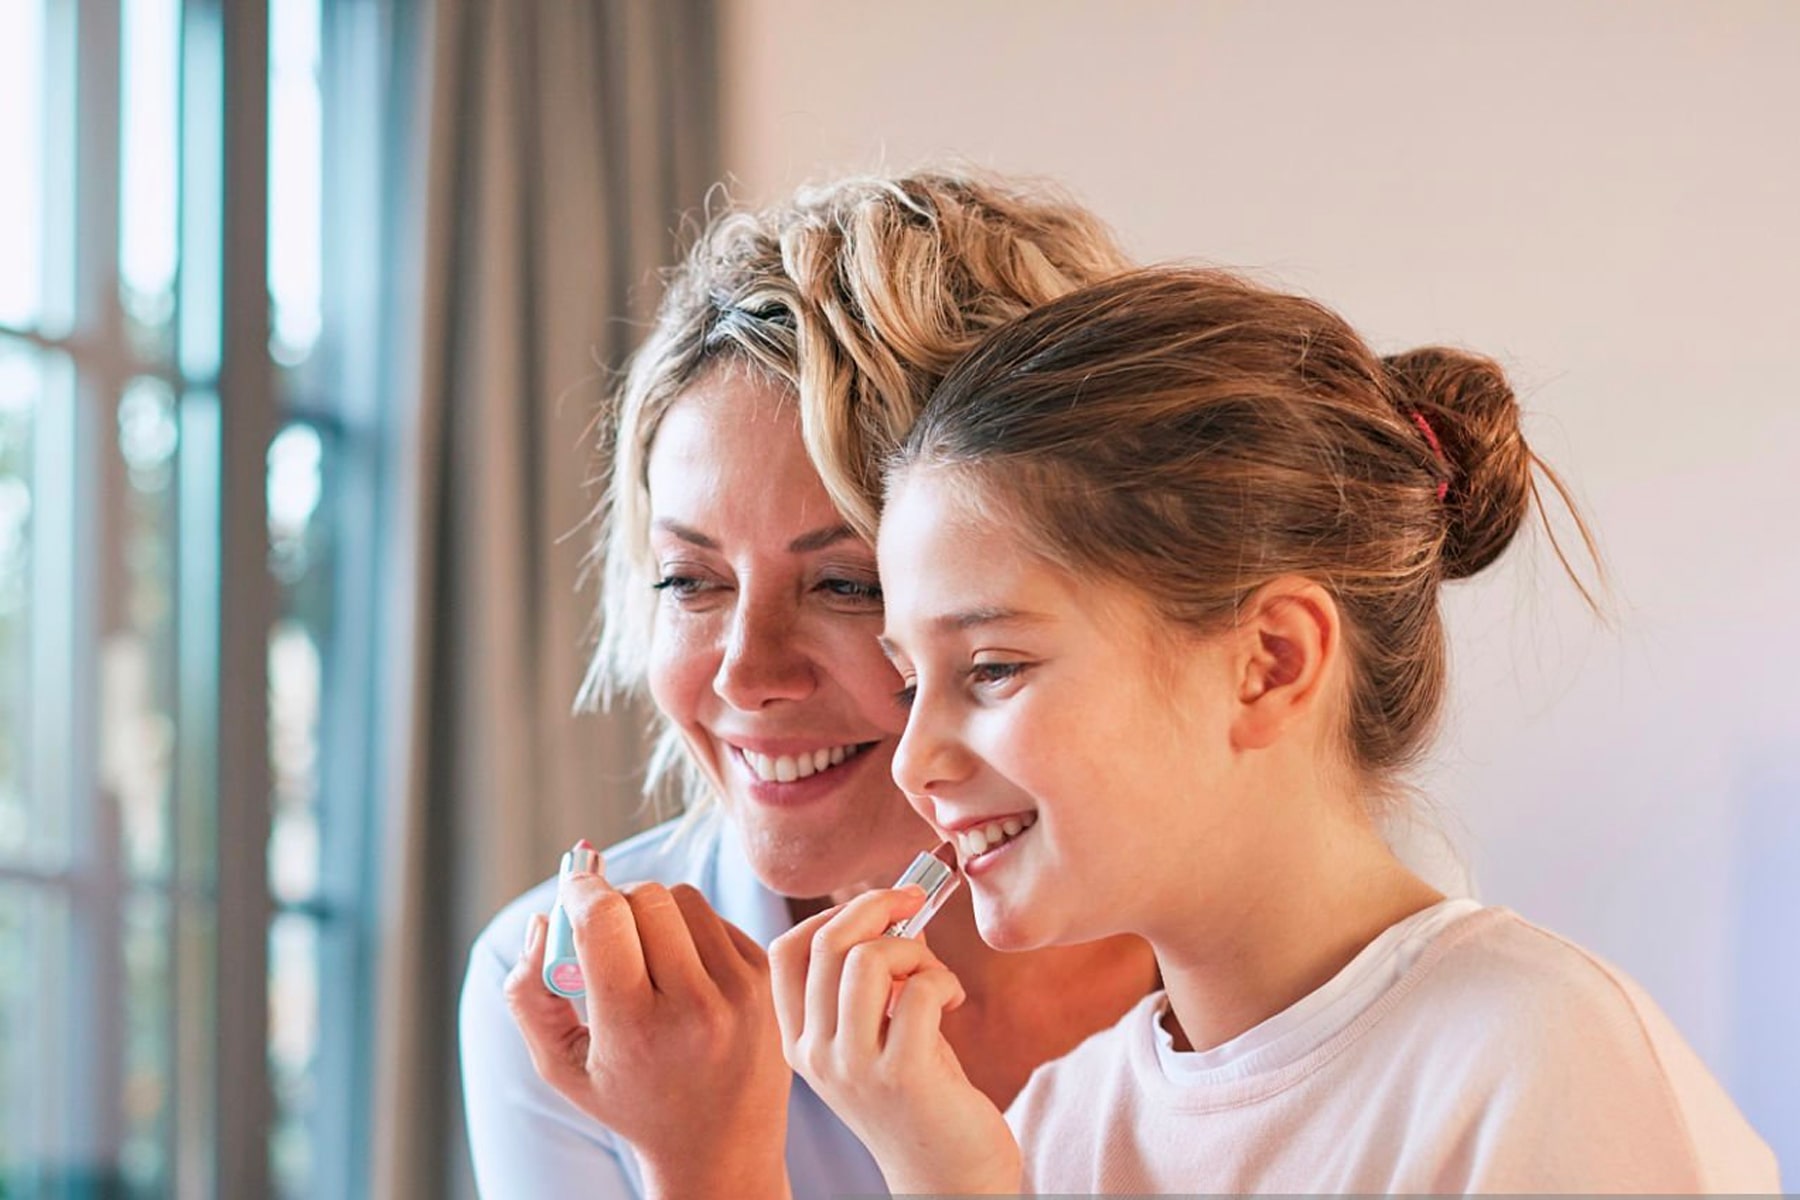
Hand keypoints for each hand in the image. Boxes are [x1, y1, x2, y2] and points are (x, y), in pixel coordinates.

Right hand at [506, 853, 791, 1199]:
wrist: (721, 1146)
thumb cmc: (629, 1101)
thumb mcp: (561, 1065)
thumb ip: (528, 994)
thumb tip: (543, 918)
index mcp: (636, 1031)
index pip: (605, 921)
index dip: (580, 892)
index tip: (572, 889)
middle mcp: (696, 1008)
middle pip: (645, 896)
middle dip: (615, 902)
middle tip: (604, 933)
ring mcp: (741, 991)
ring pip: (683, 898)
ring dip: (654, 912)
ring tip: (646, 960)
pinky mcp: (767, 977)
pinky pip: (715, 918)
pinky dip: (690, 931)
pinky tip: (684, 976)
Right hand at [768, 888, 1021, 1194]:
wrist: (950, 1176)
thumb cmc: (923, 1096)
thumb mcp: (880, 1033)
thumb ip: (873, 979)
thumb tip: (892, 907)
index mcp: (800, 1042)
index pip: (787, 952)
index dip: (834, 913)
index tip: (879, 907)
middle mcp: (815, 1055)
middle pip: (828, 943)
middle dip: (879, 906)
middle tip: (917, 906)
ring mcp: (854, 1067)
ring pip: (867, 960)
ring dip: (913, 949)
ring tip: (935, 977)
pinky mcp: (901, 1075)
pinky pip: (917, 990)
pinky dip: (942, 980)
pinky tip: (952, 1003)